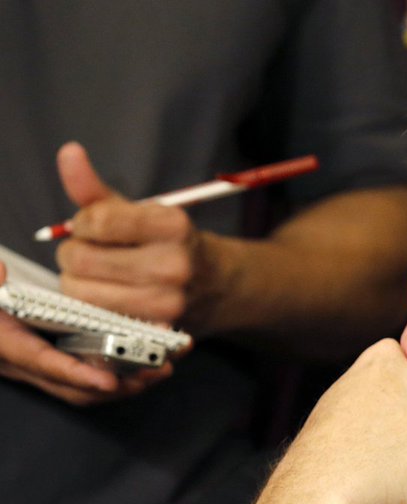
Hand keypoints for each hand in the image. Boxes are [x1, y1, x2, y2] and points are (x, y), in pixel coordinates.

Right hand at [0, 262, 173, 404]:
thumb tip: (1, 272)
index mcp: (5, 343)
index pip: (43, 363)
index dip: (76, 375)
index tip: (109, 381)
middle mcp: (23, 363)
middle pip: (75, 387)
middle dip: (120, 384)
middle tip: (157, 369)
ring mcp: (40, 368)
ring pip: (87, 388)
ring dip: (128, 381)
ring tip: (163, 365)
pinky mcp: (56, 364)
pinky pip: (91, 377)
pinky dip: (121, 373)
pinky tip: (149, 360)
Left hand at [53, 141, 203, 324]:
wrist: (220, 286)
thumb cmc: (169, 244)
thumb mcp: (138, 212)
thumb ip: (96, 189)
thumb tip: (68, 151)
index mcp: (172, 225)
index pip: (96, 220)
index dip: (83, 224)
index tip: (93, 228)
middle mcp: (174, 264)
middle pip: (81, 260)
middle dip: (73, 255)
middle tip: (88, 255)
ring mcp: (167, 302)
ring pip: (82, 293)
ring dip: (77, 284)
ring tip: (97, 277)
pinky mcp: (156, 330)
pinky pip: (97, 318)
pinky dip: (93, 307)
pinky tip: (109, 298)